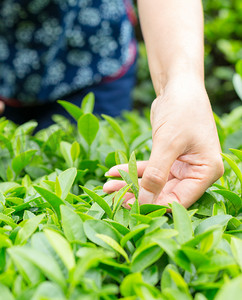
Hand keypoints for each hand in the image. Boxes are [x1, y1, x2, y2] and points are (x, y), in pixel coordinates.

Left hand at [103, 78, 223, 207]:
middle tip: (111, 197)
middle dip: (136, 195)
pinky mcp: (168, 159)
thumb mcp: (168, 143)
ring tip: (106, 187)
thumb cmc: (181, 110)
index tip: (129, 206)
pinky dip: (131, 171)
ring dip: (130, 184)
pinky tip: (112, 173)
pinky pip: (148, 170)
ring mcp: (181, 166)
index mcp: (206, 172)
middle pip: (164, 193)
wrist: (178, 86)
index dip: (155, 205)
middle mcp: (196, 172)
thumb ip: (156, 173)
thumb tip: (145, 201)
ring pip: (153, 183)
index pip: (180, 199)